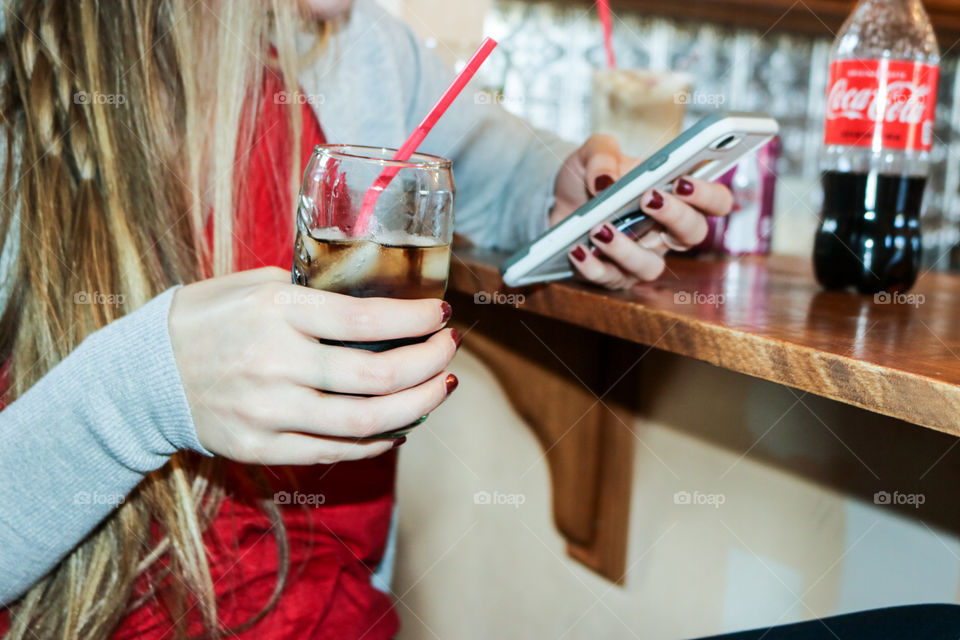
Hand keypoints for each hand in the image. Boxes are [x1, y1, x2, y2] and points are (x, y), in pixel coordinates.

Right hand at [168, 267, 458, 464]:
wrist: (146, 374)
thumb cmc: (210, 318)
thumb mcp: (257, 283)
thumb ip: (314, 291)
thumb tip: (380, 299)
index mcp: (277, 311)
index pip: (366, 320)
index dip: (416, 320)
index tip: (442, 314)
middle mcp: (275, 363)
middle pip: (378, 378)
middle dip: (430, 364)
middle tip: (450, 351)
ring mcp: (268, 412)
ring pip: (366, 422)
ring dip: (419, 406)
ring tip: (443, 388)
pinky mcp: (262, 448)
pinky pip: (337, 451)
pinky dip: (380, 440)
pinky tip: (403, 424)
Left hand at [551, 134, 733, 289]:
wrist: (557, 200)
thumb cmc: (590, 177)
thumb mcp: (594, 152)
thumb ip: (602, 154)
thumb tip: (605, 181)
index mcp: (676, 198)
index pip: (715, 201)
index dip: (707, 195)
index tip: (683, 180)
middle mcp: (666, 232)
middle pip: (693, 234)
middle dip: (674, 216)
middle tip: (648, 198)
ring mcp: (642, 257)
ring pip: (650, 266)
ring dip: (626, 249)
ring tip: (600, 228)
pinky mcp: (612, 275)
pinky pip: (609, 278)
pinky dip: (592, 265)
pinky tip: (576, 249)